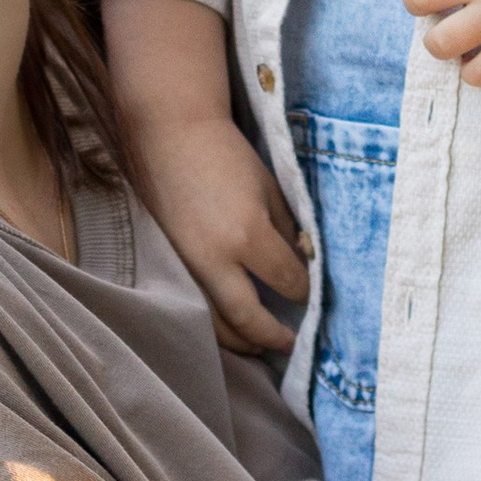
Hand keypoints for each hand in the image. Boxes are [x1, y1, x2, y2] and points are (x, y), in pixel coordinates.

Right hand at [129, 109, 309, 357]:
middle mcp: (215, 258)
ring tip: (260, 346)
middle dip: (272, 336)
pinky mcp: (168, 263)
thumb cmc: (225, 154)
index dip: (305, 292)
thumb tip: (302, 262)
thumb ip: (287, 229)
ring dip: (241, 341)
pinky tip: (229, 328)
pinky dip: (214, 324)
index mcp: (247, 234)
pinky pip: (194, 306)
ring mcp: (186, 264)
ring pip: (215, 322)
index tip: (313, 296)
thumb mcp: (269, 187)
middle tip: (291, 346)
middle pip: (248, 318)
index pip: (287, 280)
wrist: (170, 134)